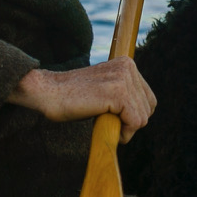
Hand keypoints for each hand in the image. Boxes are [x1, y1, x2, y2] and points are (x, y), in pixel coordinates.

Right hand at [9, 60, 156, 142]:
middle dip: (131, 123)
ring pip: (142, 117)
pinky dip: (123, 132)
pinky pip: (135, 121)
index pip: (148, 98)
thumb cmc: (72, 97)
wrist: (48, 92)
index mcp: (126, 64)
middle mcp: (128, 67)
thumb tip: (144, 114)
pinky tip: (105, 127)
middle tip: (108, 122)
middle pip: (148, 108)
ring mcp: (123, 78)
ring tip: (103, 123)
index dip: (135, 115)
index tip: (115, 118)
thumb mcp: (104, 89)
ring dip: (125, 129)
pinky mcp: (117, 92)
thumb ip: (123, 93)